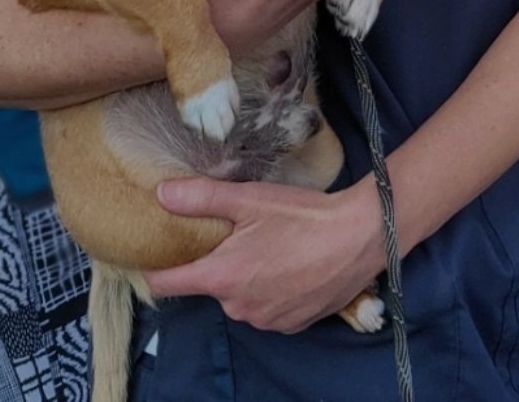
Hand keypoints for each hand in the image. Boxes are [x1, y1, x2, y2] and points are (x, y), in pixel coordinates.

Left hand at [146, 175, 384, 332]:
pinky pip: (269, 309)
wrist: (361, 237)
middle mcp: (238, 307)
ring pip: (242, 297)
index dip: (157, 267)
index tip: (157, 252)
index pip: (166, 283)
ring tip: (276, 247)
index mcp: (222, 277)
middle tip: (243, 233)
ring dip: (249, 278)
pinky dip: (274, 291)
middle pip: (211, 286)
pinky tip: (294, 267)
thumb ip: (202, 198)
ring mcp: (266, 320)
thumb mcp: (251, 198)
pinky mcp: (292, 325)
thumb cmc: (304, 216)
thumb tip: (161, 193)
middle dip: (220, 263)